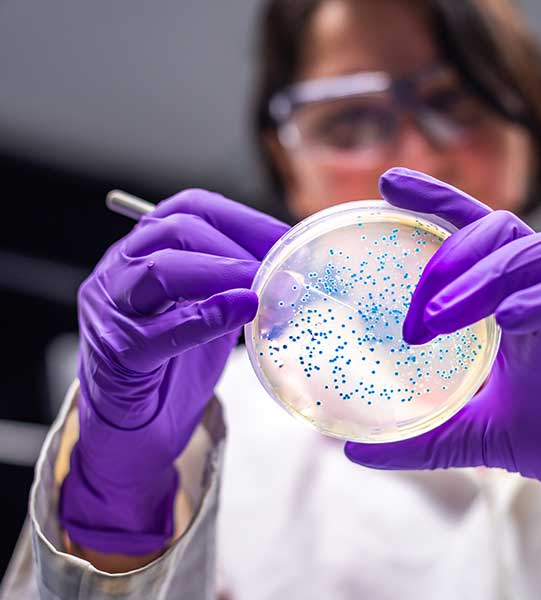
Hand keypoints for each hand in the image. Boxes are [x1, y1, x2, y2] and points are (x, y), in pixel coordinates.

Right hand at [59, 189, 288, 554]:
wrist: (132, 425)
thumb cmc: (173, 364)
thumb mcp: (210, 312)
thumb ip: (237, 288)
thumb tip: (292, 273)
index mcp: (144, 251)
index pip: (191, 209)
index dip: (244, 219)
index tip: (287, 238)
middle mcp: (120, 270)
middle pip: (175, 231)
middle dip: (236, 245)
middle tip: (279, 267)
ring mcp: (112, 310)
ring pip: (159, 270)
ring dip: (221, 272)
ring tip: (262, 286)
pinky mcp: (117, 353)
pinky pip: (158, 330)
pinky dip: (205, 317)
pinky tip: (241, 310)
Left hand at [346, 168, 540, 494]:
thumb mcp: (482, 438)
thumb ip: (424, 439)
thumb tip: (354, 451)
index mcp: (512, 302)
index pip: (472, 233)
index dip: (434, 201)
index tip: (388, 184)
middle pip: (498, 229)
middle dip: (450, 257)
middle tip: (415, 315)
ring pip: (534, 249)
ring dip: (481, 277)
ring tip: (437, 319)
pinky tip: (512, 318)